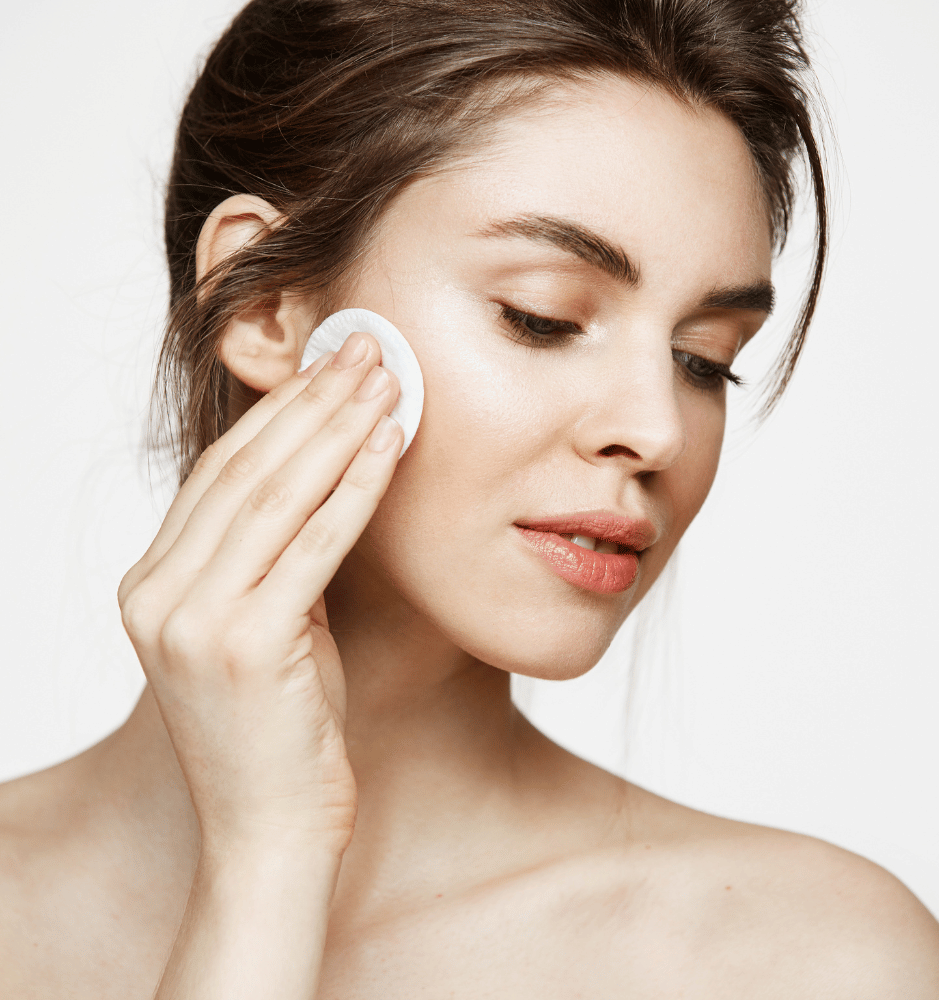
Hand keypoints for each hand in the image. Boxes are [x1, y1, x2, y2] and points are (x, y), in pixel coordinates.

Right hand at [117, 332, 400, 854]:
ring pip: (276, 496)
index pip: (219, 474)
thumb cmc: (281, 730)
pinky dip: (356, 488)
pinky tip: (391, 443)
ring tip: (388, 377)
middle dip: (311, 402)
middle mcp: (156, 595)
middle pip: (244, 471)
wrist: (271, 833)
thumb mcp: (265, 629)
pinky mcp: (243, 646)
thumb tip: (322, 477)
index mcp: (151, 585)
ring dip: (337, 428)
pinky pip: (313, 545)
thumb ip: (271, 560)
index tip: (330, 366)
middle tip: (366, 348)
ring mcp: (190, 621)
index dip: (278, 412)